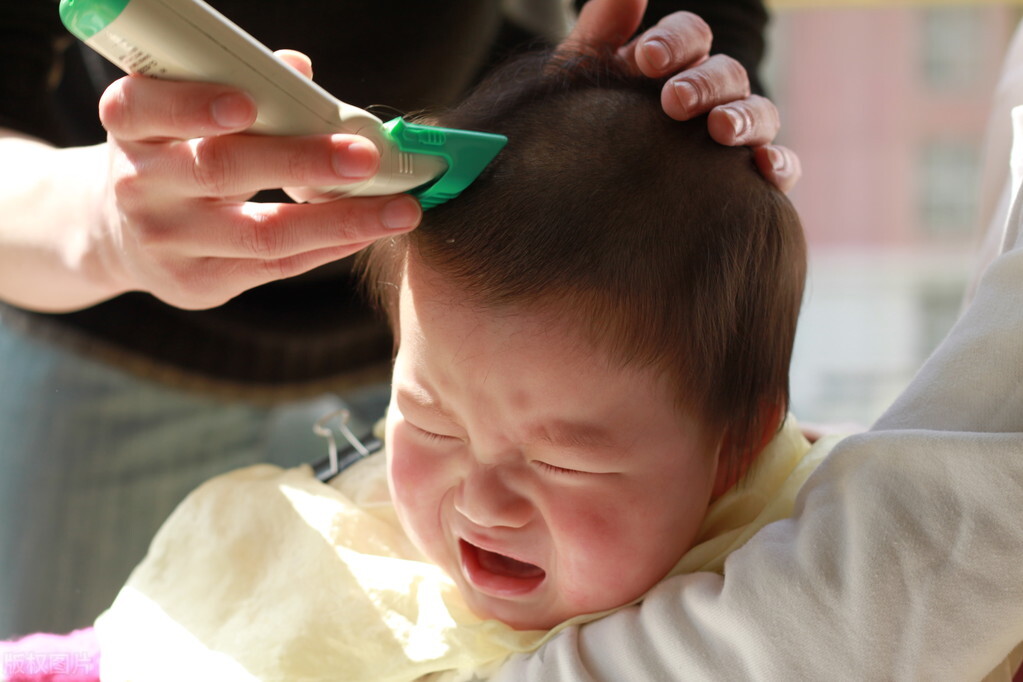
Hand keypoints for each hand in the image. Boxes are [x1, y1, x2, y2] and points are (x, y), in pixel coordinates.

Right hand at [94, 51, 421, 309]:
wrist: (120, 235)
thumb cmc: (173, 154)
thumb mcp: (183, 116)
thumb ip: (238, 88)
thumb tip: (298, 70)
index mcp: (131, 128)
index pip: (146, 108)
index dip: (194, 105)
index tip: (249, 103)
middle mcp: (140, 186)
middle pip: (223, 169)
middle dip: (302, 161)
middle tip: (366, 156)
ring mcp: (167, 242)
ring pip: (263, 232)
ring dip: (341, 219)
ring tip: (400, 209)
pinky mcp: (196, 283)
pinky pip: (276, 265)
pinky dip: (330, 246)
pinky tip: (369, 231)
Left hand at [566, 0, 800, 192]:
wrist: (583, 196)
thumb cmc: (583, 130)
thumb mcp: (583, 80)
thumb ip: (602, 29)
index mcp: (675, 64)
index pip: (691, 36)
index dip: (675, 41)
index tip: (646, 59)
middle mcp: (712, 94)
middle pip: (727, 72)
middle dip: (704, 83)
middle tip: (674, 101)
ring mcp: (735, 134)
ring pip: (760, 113)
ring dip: (744, 117)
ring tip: (719, 129)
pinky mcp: (749, 178)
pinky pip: (781, 165)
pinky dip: (780, 163)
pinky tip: (765, 168)